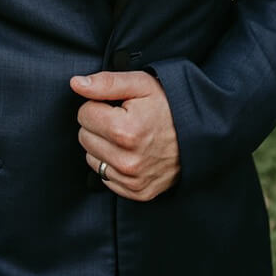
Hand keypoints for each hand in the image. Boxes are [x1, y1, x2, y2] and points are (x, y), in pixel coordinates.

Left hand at [69, 70, 180, 200]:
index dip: (99, 105)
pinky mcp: (136, 192)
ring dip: (104, 145)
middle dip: (99, 125)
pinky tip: (131, 153)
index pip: (84, 114)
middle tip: (123, 120)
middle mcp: (127, 160)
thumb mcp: (141, 84)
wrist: (200, 135)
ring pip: (92, 158)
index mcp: (125, 131)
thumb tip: (76, 84)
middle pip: (84, 137)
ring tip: (128, 136)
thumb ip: (106, 82)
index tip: (118, 106)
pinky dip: (113, 164)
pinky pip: (105, 177)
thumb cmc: (170, 106)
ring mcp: (132, 179)